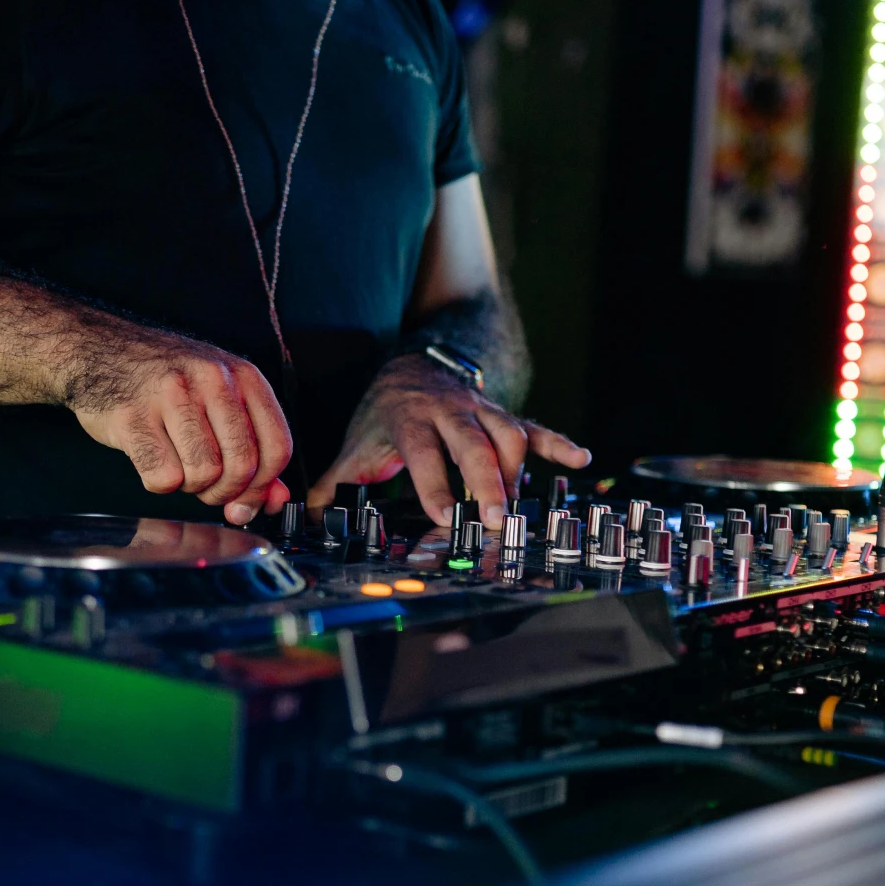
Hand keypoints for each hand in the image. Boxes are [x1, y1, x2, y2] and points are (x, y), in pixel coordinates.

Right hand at [66, 320, 292, 525]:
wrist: (99, 350)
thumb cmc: (165, 381)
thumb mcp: (220, 401)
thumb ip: (253, 450)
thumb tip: (273, 501)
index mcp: (242, 376)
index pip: (277, 446)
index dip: (262, 485)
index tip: (244, 497)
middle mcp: (211, 379)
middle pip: (242, 466)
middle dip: (225, 492)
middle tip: (207, 487)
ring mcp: (171, 395)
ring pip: (203, 474)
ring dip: (191, 486)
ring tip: (178, 467)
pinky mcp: (132, 416)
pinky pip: (162, 477)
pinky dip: (159, 483)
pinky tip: (153, 461)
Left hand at [309, 353, 588, 525]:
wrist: (410, 366)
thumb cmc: (384, 416)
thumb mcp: (356, 445)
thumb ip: (333, 484)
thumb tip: (304, 516)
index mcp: (410, 421)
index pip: (425, 453)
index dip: (435, 484)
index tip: (444, 515)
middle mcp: (449, 412)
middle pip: (473, 444)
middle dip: (486, 481)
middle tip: (494, 519)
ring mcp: (480, 411)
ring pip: (507, 434)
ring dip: (515, 470)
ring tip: (517, 506)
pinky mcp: (502, 414)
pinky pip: (533, 427)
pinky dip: (557, 443)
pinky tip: (579, 459)